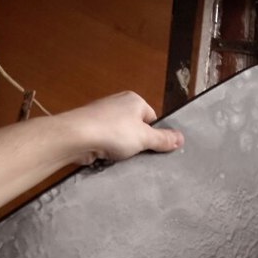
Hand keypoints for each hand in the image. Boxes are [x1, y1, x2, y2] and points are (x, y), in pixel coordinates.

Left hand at [57, 91, 184, 165]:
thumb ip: (163, 139)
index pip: (152, 118)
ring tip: (119, 157)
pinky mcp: (90, 129)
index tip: (151, 148)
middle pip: (136, 127)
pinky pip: (105, 142)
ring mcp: (102, 116)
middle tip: (137, 155)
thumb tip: (181, 139)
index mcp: (134, 100)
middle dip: (137, 142)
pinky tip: (106, 158)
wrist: (77, 136)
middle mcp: (118, 104)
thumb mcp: (144, 138)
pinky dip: (107, 151)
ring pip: (120, 137)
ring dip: (121, 149)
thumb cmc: (113, 131)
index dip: (153, 135)